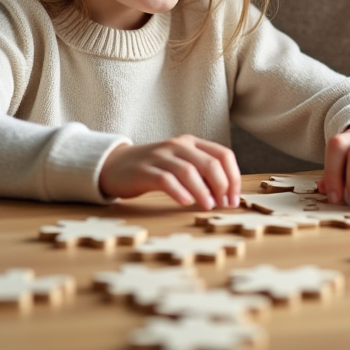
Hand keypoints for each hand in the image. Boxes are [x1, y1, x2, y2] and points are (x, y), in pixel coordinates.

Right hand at [99, 135, 240, 209]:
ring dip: (203, 191)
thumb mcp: (181, 166)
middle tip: (224, 205)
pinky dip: (179, 192)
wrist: (115, 165)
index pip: (223, 154)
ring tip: (208, 206)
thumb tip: (226, 196)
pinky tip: (186, 203)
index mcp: (192, 143)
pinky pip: (166, 179)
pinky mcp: (144, 170)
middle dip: (222, 186)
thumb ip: (201, 175)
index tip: (234, 199)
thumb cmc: (155, 170)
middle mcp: (178, 145)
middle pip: (210, 163)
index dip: (233, 177)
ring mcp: (160, 156)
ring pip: (189, 171)